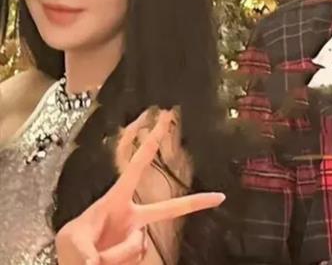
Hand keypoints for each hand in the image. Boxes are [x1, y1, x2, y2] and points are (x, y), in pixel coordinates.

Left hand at [55, 110, 225, 264]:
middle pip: (167, 209)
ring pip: (137, 246)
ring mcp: (136, 237)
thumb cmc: (71, 246)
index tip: (168, 120)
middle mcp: (132, 217)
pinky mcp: (137, 254)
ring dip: (113, 255)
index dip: (153, 142)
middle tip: (219, 197)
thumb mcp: (72, 239)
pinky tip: (102, 263)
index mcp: (117, 199)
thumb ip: (84, 248)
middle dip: (195, 202)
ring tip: (94, 258)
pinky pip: (136, 258)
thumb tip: (93, 263)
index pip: (137, 166)